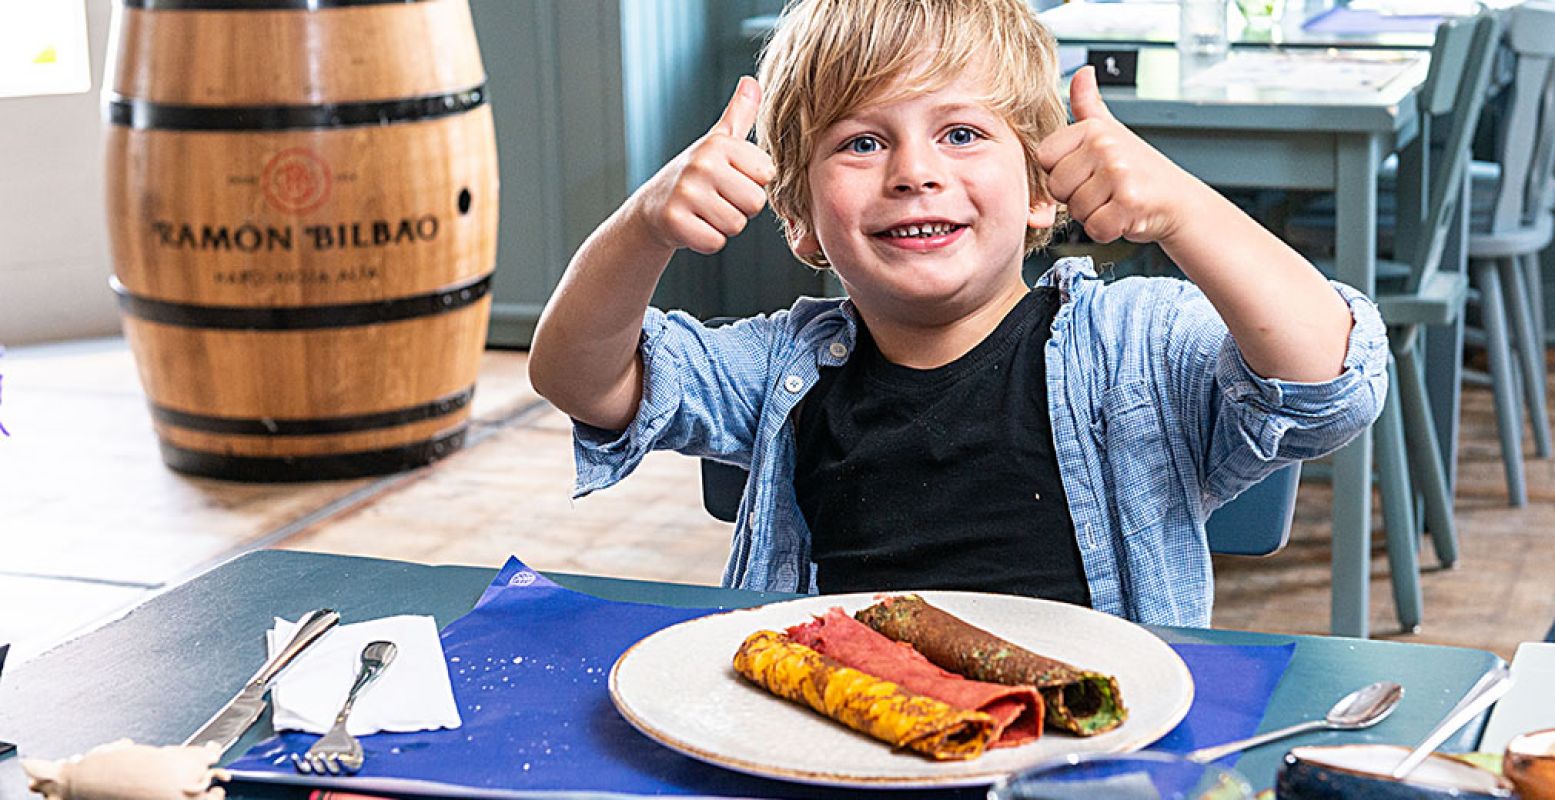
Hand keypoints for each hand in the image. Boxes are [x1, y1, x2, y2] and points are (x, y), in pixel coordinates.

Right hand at [630, 76, 774, 254]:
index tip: (729, 180)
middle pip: (755, 203)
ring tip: (704, 212)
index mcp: (719, 144)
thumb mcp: (718, 142)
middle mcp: (702, 163)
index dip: (751, 184)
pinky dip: (706, 240)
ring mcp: (686, 192)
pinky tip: (693, 225)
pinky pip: (715, 243)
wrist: (653, 206)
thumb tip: (752, 81)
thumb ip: (740, 114)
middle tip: (716, 200)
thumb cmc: (695, 175)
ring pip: (736, 225)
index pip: (767, 176)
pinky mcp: (674, 221)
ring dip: (723, 225)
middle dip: (740, 208)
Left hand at [1036, 66, 1200, 244]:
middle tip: (1104, 191)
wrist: (1179, 201)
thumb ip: (1088, 104)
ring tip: (1116, 202)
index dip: (1062, 173)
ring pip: (1075, 210)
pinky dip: (1107, 230)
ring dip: (1093, 215)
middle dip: (1076, 197)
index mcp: (1093, 128)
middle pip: (1056, 187)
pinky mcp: (1129, 202)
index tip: (1087, 172)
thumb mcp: (1111, 130)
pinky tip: (1124, 216)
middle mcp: (1105, 146)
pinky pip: (1095, 228)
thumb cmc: (1140, 170)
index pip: (1044, 158)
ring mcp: (1118, 173)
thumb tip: (1082, 72)